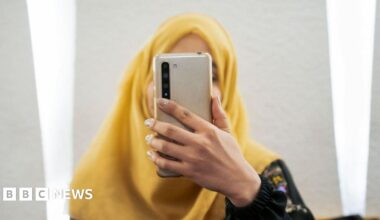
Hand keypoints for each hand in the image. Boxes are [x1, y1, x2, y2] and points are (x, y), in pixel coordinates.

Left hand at [144, 97, 260, 206]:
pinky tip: (152, 155)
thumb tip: (214, 97)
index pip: (185, 115)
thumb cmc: (232, 154)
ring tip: (149, 138)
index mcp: (209, 131)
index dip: (170, 106)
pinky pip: (167, 164)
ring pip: (166, 147)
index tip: (160, 101)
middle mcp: (199, 143)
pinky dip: (157, 159)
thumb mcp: (228, 132)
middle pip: (171, 130)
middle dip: (156, 124)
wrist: (237, 179)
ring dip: (154, 141)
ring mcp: (193, 158)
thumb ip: (219, 114)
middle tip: (148, 122)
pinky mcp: (189, 171)